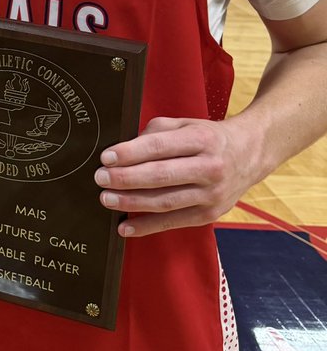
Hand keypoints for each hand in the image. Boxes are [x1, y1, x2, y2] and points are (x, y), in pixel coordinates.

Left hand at [94, 115, 253, 237]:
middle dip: (126, 179)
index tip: (106, 158)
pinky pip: (174, 222)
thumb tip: (124, 150)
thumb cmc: (208, 137)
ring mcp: (212, 194)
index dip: (130, 153)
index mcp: (201, 139)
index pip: (159, 147)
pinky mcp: (210, 214)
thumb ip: (156, 133)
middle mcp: (210, 168)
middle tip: (100, 178)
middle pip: (161, 176)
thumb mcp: (185, 124)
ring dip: (132, 202)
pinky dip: (147, 226)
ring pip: (165, 202)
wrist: (250, 154)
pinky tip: (124, 227)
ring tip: (106, 198)